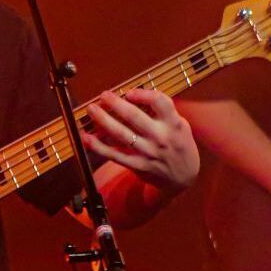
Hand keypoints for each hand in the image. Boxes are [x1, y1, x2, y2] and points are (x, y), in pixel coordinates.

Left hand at [83, 89, 197, 190]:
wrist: (183, 178)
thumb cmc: (179, 145)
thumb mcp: (180, 126)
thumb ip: (164, 112)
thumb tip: (136, 96)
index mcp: (174, 124)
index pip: (160, 102)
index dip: (143, 94)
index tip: (129, 92)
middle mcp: (161, 137)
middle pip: (134, 116)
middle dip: (116, 104)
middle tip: (103, 95)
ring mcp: (148, 152)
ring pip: (121, 134)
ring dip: (103, 120)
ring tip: (91, 109)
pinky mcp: (138, 165)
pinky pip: (115, 155)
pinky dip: (99, 147)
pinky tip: (87, 138)